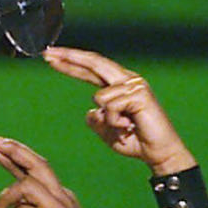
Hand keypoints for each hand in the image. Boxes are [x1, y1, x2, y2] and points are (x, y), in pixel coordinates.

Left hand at [42, 47, 193, 174]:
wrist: (159, 153)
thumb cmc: (135, 142)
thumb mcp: (108, 132)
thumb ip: (97, 120)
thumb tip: (90, 112)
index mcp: (118, 85)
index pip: (90, 69)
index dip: (70, 63)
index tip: (51, 57)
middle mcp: (126, 79)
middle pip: (93, 62)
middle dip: (69, 58)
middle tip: (48, 54)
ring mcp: (134, 84)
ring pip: (99, 97)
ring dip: (107, 121)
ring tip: (124, 129)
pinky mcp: (139, 94)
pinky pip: (110, 108)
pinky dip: (115, 123)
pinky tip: (129, 127)